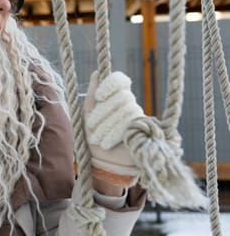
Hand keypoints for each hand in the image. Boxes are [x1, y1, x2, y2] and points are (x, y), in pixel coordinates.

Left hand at [83, 71, 143, 189]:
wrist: (104, 163)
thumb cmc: (95, 137)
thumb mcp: (88, 116)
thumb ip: (92, 95)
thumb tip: (97, 73)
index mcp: (117, 99)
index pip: (120, 81)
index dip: (110, 85)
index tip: (99, 97)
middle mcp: (131, 105)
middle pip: (122, 97)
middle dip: (104, 112)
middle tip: (92, 127)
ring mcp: (140, 118)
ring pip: (127, 110)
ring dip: (107, 126)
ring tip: (98, 139)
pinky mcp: (147, 131)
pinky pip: (132, 124)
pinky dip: (115, 134)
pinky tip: (107, 142)